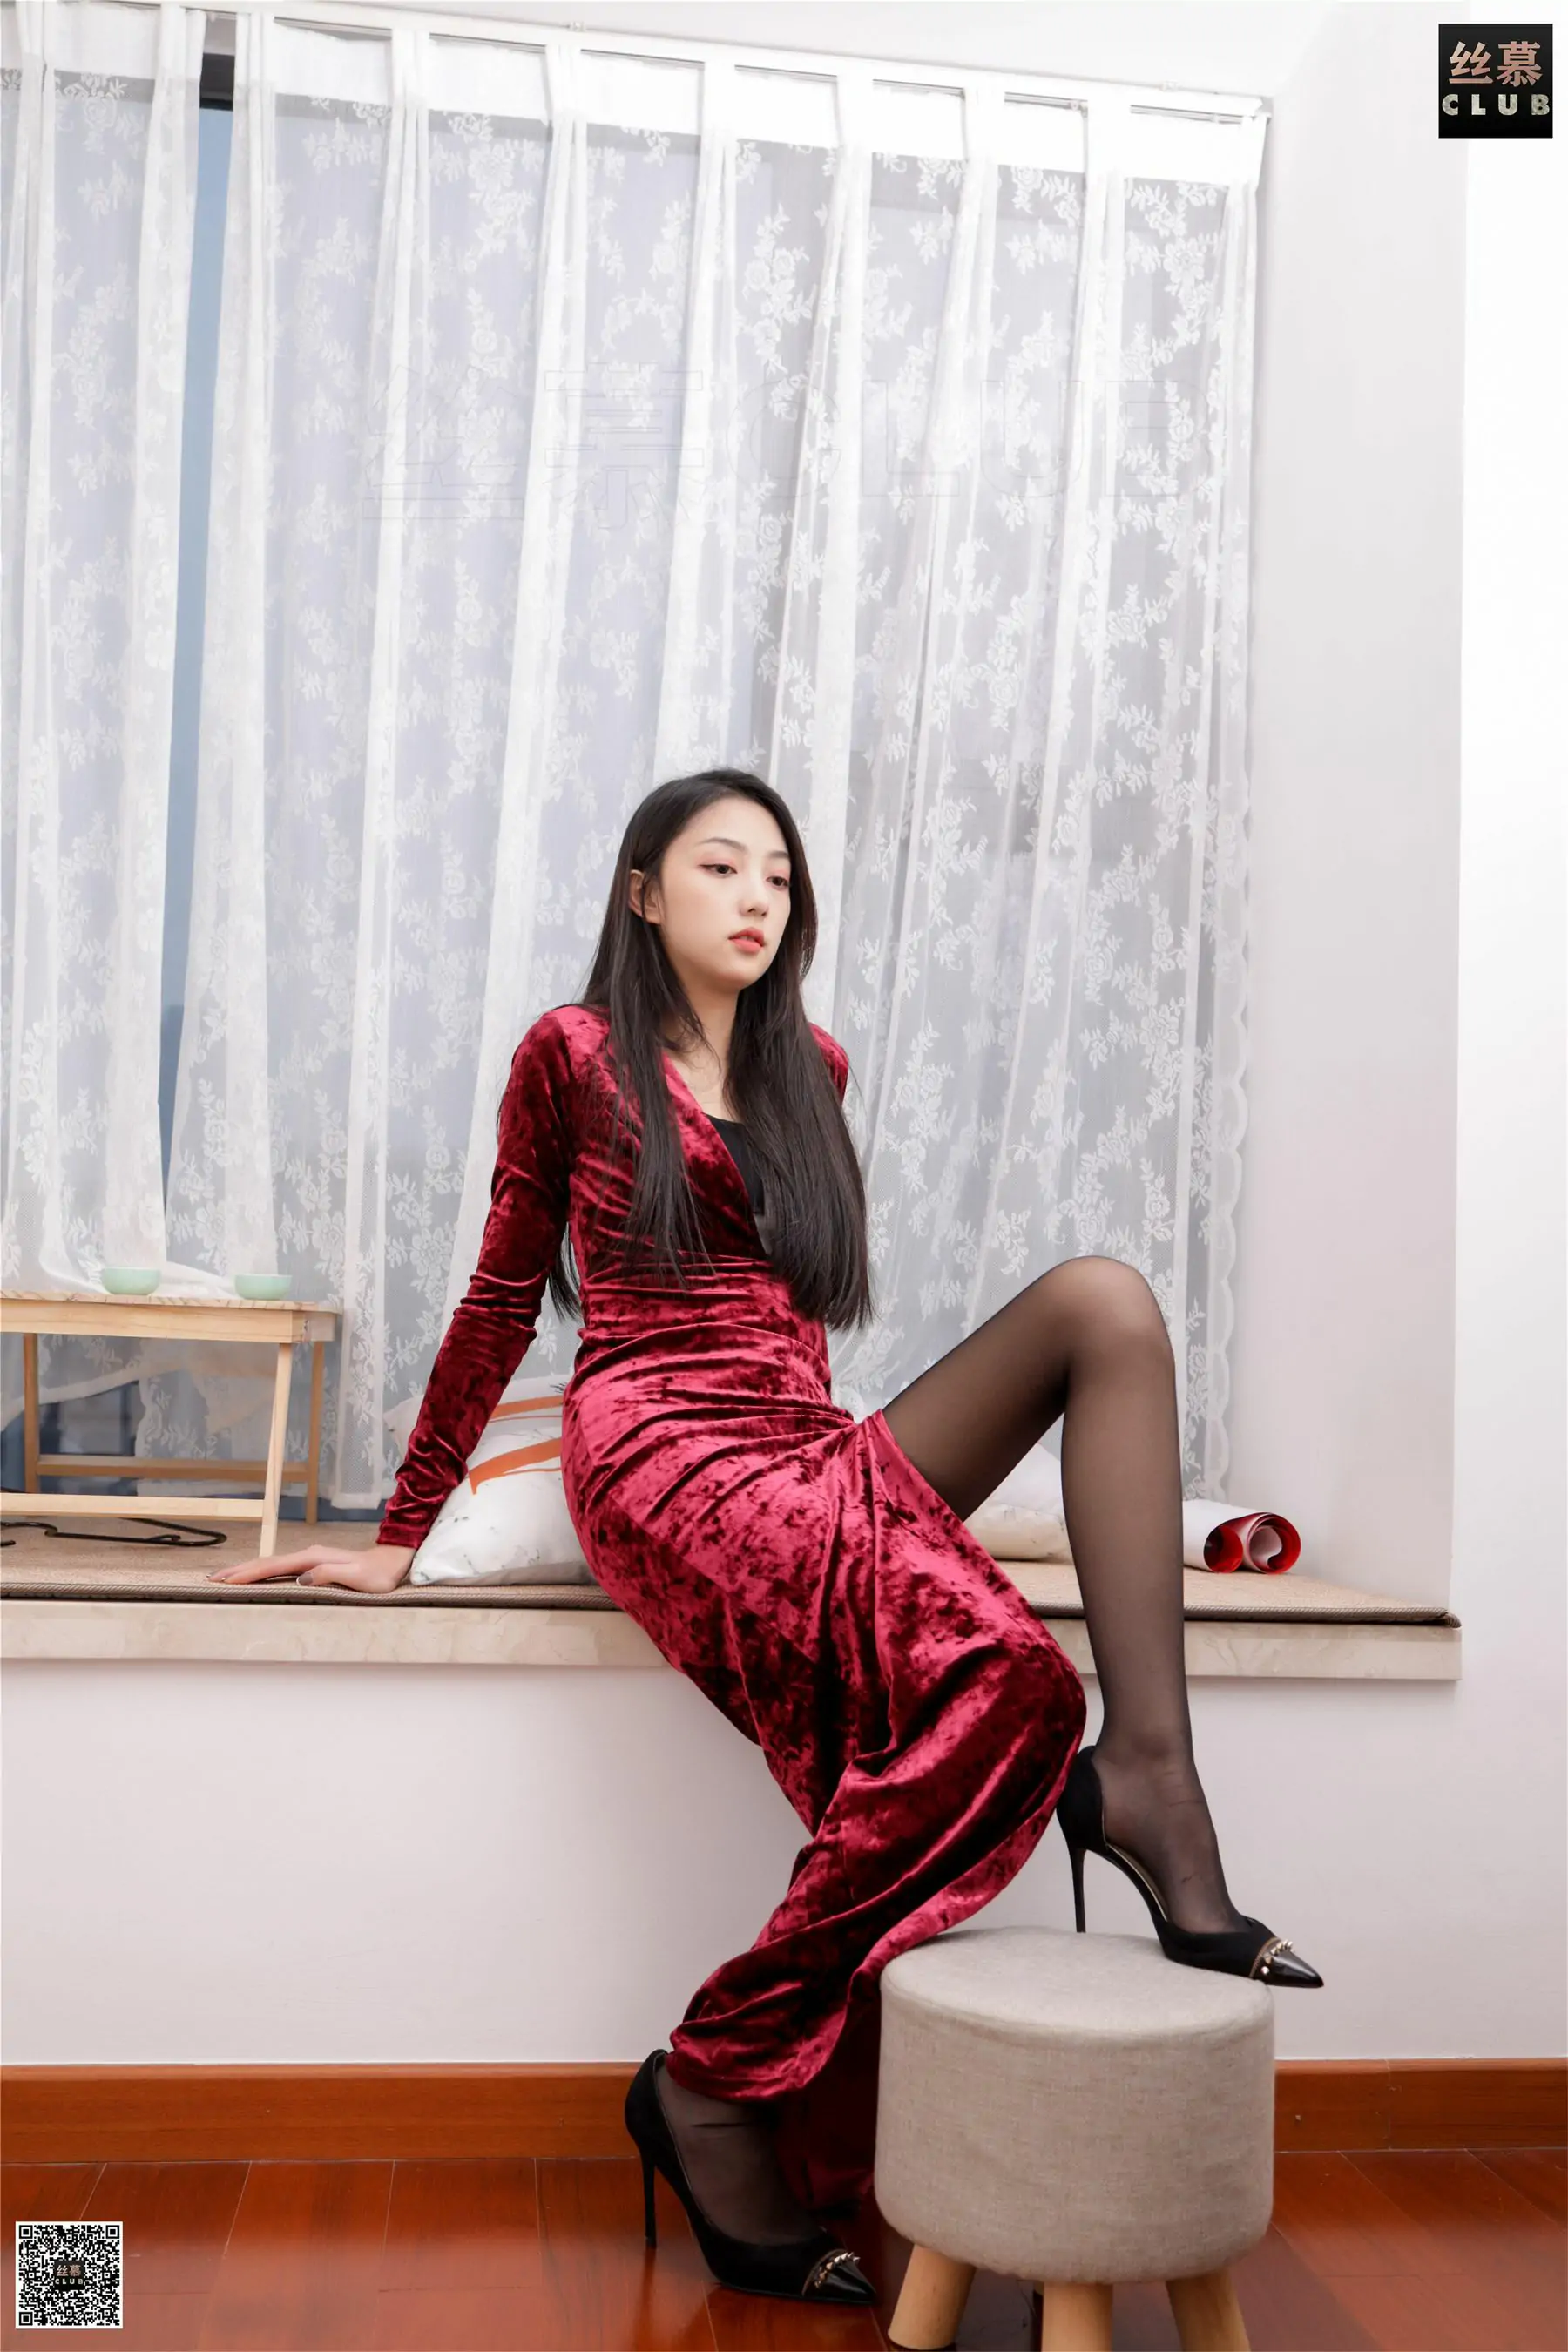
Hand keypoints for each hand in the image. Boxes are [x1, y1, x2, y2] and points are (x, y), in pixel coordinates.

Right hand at [206, 1542, 416, 1591]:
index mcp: (313, 1559)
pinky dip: (262, 1571)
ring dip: (246, 1570)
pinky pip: (280, 1568)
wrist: (391, 1563)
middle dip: (238, 1570)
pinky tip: (256, 1576)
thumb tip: (300, 1580)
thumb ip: (329, 1575)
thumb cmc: (376, 1576)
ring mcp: (309, 1558)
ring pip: (270, 1564)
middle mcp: (307, 1555)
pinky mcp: (312, 1564)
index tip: (227, 1581)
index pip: (273, 1567)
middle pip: (266, 1562)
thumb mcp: (356, 1577)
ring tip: (225, 1577)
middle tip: (212, 1579)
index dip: (249, 1574)